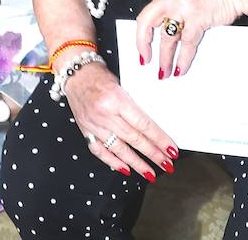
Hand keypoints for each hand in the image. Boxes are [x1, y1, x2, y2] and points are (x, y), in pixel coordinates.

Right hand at [64, 61, 178, 179]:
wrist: (75, 73)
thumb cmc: (99, 75)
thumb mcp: (122, 84)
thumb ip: (135, 106)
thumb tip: (154, 128)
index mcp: (116, 99)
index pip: (143, 124)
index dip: (159, 140)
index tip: (172, 150)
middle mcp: (104, 114)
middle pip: (134, 139)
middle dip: (153, 154)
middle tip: (167, 164)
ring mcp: (93, 124)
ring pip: (118, 149)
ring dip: (137, 163)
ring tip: (150, 173)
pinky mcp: (85, 130)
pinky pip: (99, 150)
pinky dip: (113, 161)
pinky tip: (125, 169)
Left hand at [135, 0, 245, 79]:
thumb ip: (171, 12)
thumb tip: (162, 35)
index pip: (144, 17)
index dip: (140, 36)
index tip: (141, 50)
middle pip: (148, 25)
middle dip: (145, 46)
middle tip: (146, 62)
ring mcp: (183, 8)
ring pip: (168, 38)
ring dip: (165, 58)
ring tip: (165, 71)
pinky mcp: (197, 17)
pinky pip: (187, 43)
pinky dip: (183, 58)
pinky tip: (181, 67)